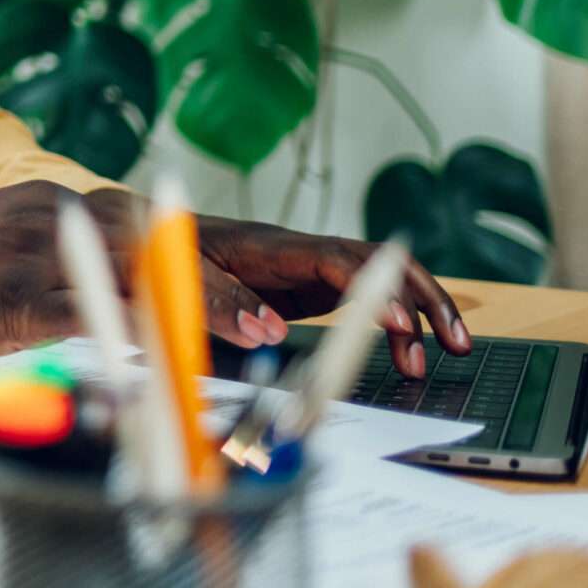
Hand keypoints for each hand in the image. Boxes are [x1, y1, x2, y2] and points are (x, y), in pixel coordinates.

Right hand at [0, 182, 465, 377]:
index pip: (227, 238)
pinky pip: (88, 296)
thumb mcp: (48, 293)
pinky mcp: (9, 277)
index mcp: (102, 217)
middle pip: (219, 235)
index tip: (385, 295)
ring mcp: (48, 240)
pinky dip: (141, 313)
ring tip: (279, 323)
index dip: (308, 266)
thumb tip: (206, 343)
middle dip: (308, 269)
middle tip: (385, 300)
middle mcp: (88, 213)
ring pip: (159, 259)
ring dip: (224, 291)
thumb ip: (122, 304)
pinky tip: (181, 333)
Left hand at [142, 191, 469, 377]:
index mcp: (265, 246)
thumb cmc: (151, 251)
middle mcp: (293, 251)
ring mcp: (301, 268)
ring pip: (375, 279)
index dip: (372, 289)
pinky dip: (389, 321)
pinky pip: (358, 297)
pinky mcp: (300, 287)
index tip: (402, 326)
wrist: (131, 233)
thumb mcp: (174, 276)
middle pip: (373, 262)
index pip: (334, 261)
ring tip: (449, 354)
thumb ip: (217, 302)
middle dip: (421, 296)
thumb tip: (268, 332)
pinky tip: (409, 351)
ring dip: (417, 310)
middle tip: (456, 343)